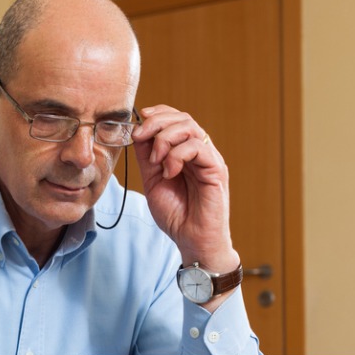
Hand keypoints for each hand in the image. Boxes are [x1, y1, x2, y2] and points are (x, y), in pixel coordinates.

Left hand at [131, 105, 238, 274]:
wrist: (192, 240)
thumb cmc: (176, 214)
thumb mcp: (152, 181)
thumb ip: (147, 158)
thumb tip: (138, 133)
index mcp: (186, 152)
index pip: (176, 119)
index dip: (157, 114)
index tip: (138, 122)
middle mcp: (200, 152)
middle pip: (182, 118)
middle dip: (156, 123)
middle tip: (140, 137)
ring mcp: (210, 159)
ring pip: (190, 128)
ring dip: (165, 139)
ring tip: (156, 161)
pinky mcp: (216, 170)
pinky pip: (198, 147)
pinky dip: (177, 156)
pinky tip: (169, 172)